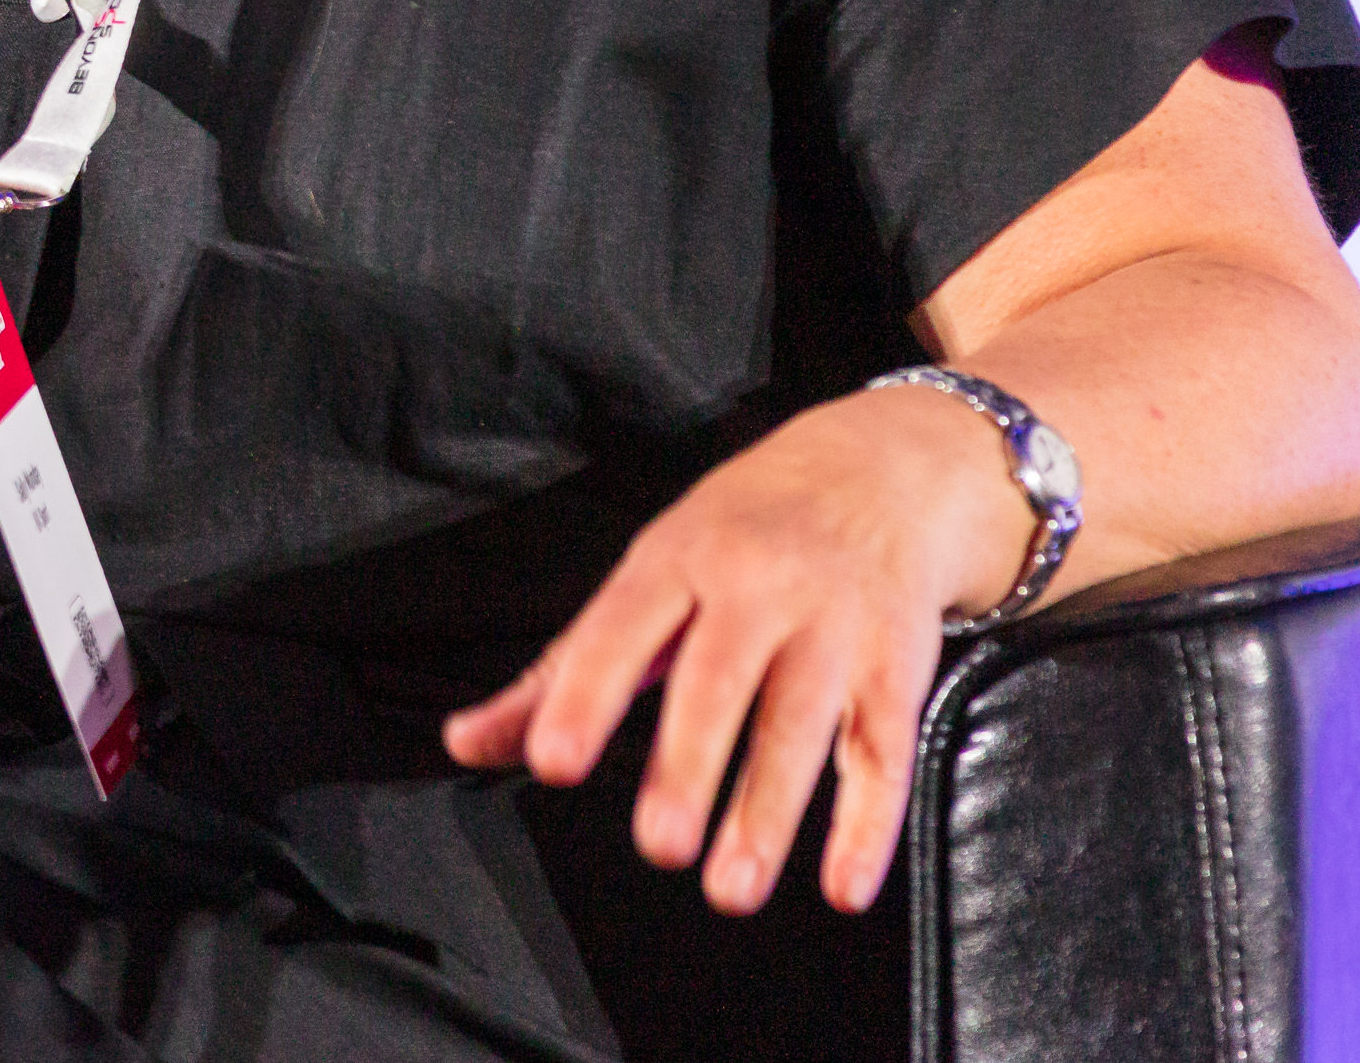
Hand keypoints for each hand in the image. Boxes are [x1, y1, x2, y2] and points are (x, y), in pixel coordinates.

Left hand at [440, 385, 1036, 915]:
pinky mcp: (894, 668)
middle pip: (718, 681)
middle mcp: (758, 587)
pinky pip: (884, 752)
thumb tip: (466, 741)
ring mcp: (833, 626)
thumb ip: (560, 671)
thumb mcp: (647, 574)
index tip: (553, 760)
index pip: (622, 628)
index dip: (585, 694)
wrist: (878, 472)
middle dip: (686, 766)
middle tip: (657, 846)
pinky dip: (869, 827)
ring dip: (766, 813)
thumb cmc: (741, 532)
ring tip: (730, 887)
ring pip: (801, 725)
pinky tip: (842, 886)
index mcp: (677, 560)